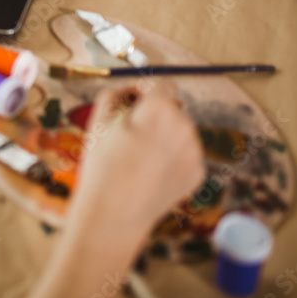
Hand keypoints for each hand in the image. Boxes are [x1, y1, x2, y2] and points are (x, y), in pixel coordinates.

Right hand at [69, 84, 204, 242]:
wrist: (115, 214)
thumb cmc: (102, 164)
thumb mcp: (98, 120)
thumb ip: (117, 94)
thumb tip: (133, 90)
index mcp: (160, 109)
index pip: (162, 84)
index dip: (146, 91)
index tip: (134, 103)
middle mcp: (185, 126)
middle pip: (172, 110)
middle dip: (155, 117)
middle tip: (130, 138)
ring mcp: (195, 152)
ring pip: (180, 133)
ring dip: (165, 138)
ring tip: (140, 159)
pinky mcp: (198, 174)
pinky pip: (185, 156)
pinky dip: (171, 160)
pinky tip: (151, 174)